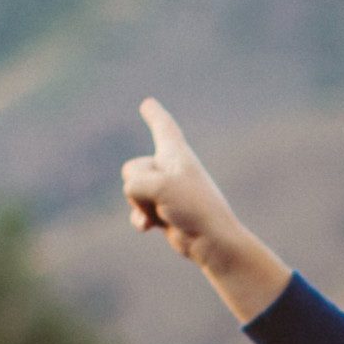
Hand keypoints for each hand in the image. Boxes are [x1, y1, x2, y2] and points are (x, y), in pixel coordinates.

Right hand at [121, 99, 289, 321]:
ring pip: (131, 191)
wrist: (211, 240)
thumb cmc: (191, 207)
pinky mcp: (162, 211)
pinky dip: (140, 219)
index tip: (147, 103)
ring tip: (167, 212)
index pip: (164, 127)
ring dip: (141, 205)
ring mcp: (165, 191)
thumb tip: (137, 208)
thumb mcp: (157, 185)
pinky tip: (149, 228)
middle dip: (140, 185)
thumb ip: (135, 184)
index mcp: (177, 153)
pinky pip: (136, 211)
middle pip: (133, 167)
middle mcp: (170, 168)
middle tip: (168, 197)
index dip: (154, 115)